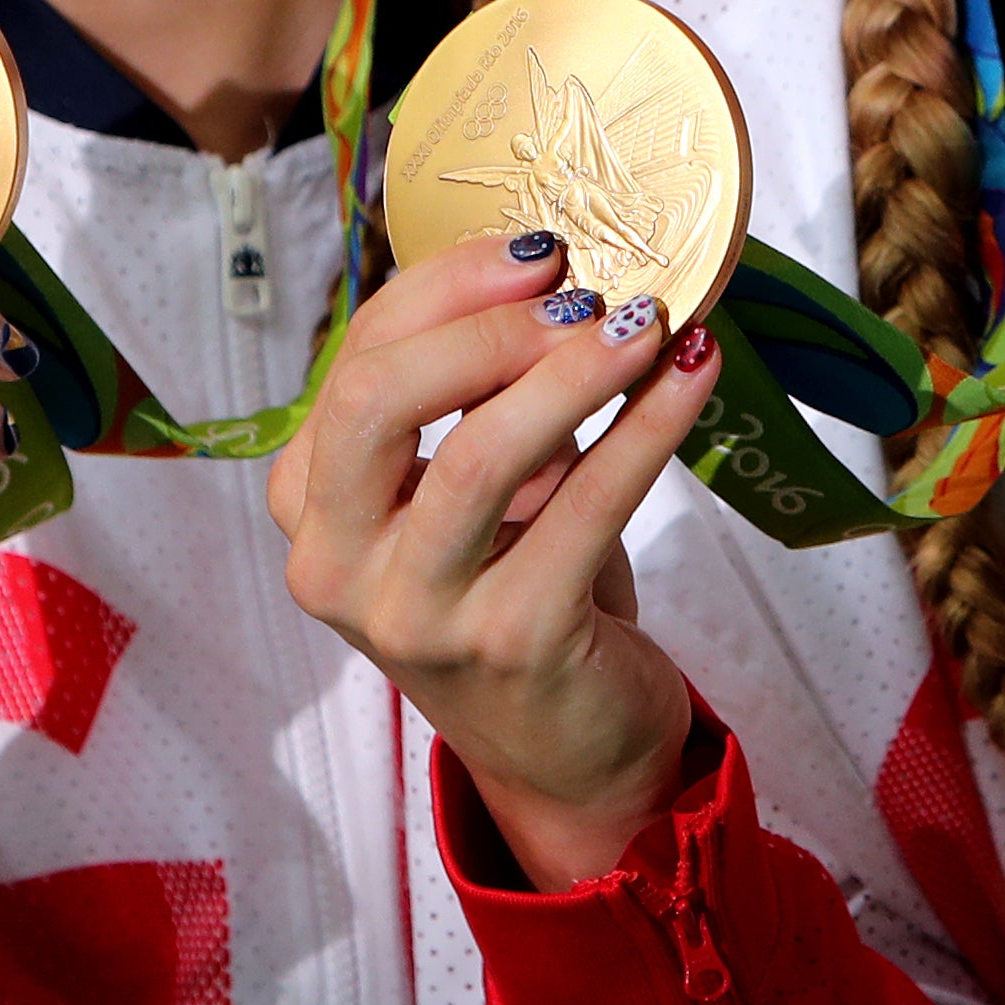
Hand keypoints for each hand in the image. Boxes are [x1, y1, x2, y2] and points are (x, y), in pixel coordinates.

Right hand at [274, 230, 720, 888]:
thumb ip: (477, 394)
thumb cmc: (518, 593)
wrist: (567, 754)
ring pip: (479, 454)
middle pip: (379, 400)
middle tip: (579, 290)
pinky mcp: (512, 644)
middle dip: (486, 325)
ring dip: (574, 371)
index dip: (446, 289)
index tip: (537, 249)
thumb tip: (558, 272)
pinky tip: (692, 380)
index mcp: (312, 509)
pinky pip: (586, 507)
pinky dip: (647, 429)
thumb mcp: (472, 491)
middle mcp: (338, 567)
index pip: (357, 363)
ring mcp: (418, 615)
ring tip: (647, 323)